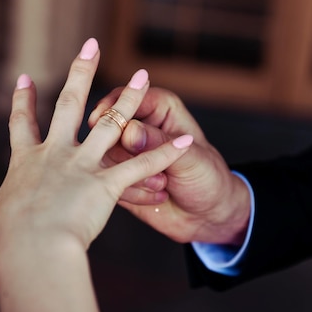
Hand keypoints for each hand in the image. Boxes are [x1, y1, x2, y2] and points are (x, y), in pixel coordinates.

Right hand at [0, 39, 193, 253]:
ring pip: (112, 122)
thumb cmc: (8, 240)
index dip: (22, 100)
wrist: (31, 249)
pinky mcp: (106, 184)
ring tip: (145, 74)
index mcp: (27, 161)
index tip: (23, 77)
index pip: (22, 122)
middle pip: (69, 102)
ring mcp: (83, 165)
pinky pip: (141, 165)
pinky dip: (165, 154)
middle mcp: (56, 153)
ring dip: (131, 98)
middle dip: (81, 71)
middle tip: (91, 45)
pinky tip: (185, 141)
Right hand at [88, 87, 250, 244]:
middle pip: (108, 126)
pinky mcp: (118, 176)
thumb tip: (129, 131)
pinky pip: (106, 180)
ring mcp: (125, 153)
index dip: (114, 109)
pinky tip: (154, 196)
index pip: (128, 97)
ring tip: (161, 184)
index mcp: (159, 108)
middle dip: (124, 151)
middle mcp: (139, 127)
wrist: (206, 214)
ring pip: (103, 155)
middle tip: (149, 168)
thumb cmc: (207, 177)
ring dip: (130, 173)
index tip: (103, 124)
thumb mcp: (192, 158)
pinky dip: (128, 191)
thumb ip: (160, 143)